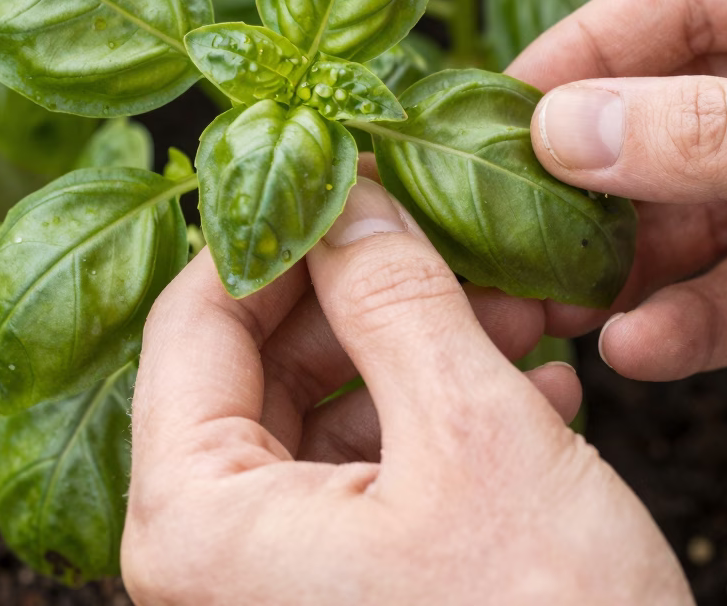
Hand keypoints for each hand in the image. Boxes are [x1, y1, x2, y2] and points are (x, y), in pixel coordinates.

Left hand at [122, 178, 690, 604]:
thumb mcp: (471, 436)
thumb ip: (396, 297)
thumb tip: (345, 193)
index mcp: (194, 521)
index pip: (195, 315)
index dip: (277, 223)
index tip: (351, 164)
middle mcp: (209, 561)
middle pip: (263, 364)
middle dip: (372, 289)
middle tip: (459, 229)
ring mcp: (274, 586)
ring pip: (329, 416)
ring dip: (422, 350)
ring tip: (522, 306)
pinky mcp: (342, 600)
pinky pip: (368, 480)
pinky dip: (442, 426)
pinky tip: (532, 393)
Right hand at [508, 0, 726, 460]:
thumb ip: (719, 138)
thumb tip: (573, 123)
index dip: (592, 49)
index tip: (507, 104)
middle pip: (686, 107)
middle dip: (603, 173)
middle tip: (514, 218)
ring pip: (709, 207)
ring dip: (637, 257)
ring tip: (562, 295)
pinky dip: (698, 317)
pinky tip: (648, 341)